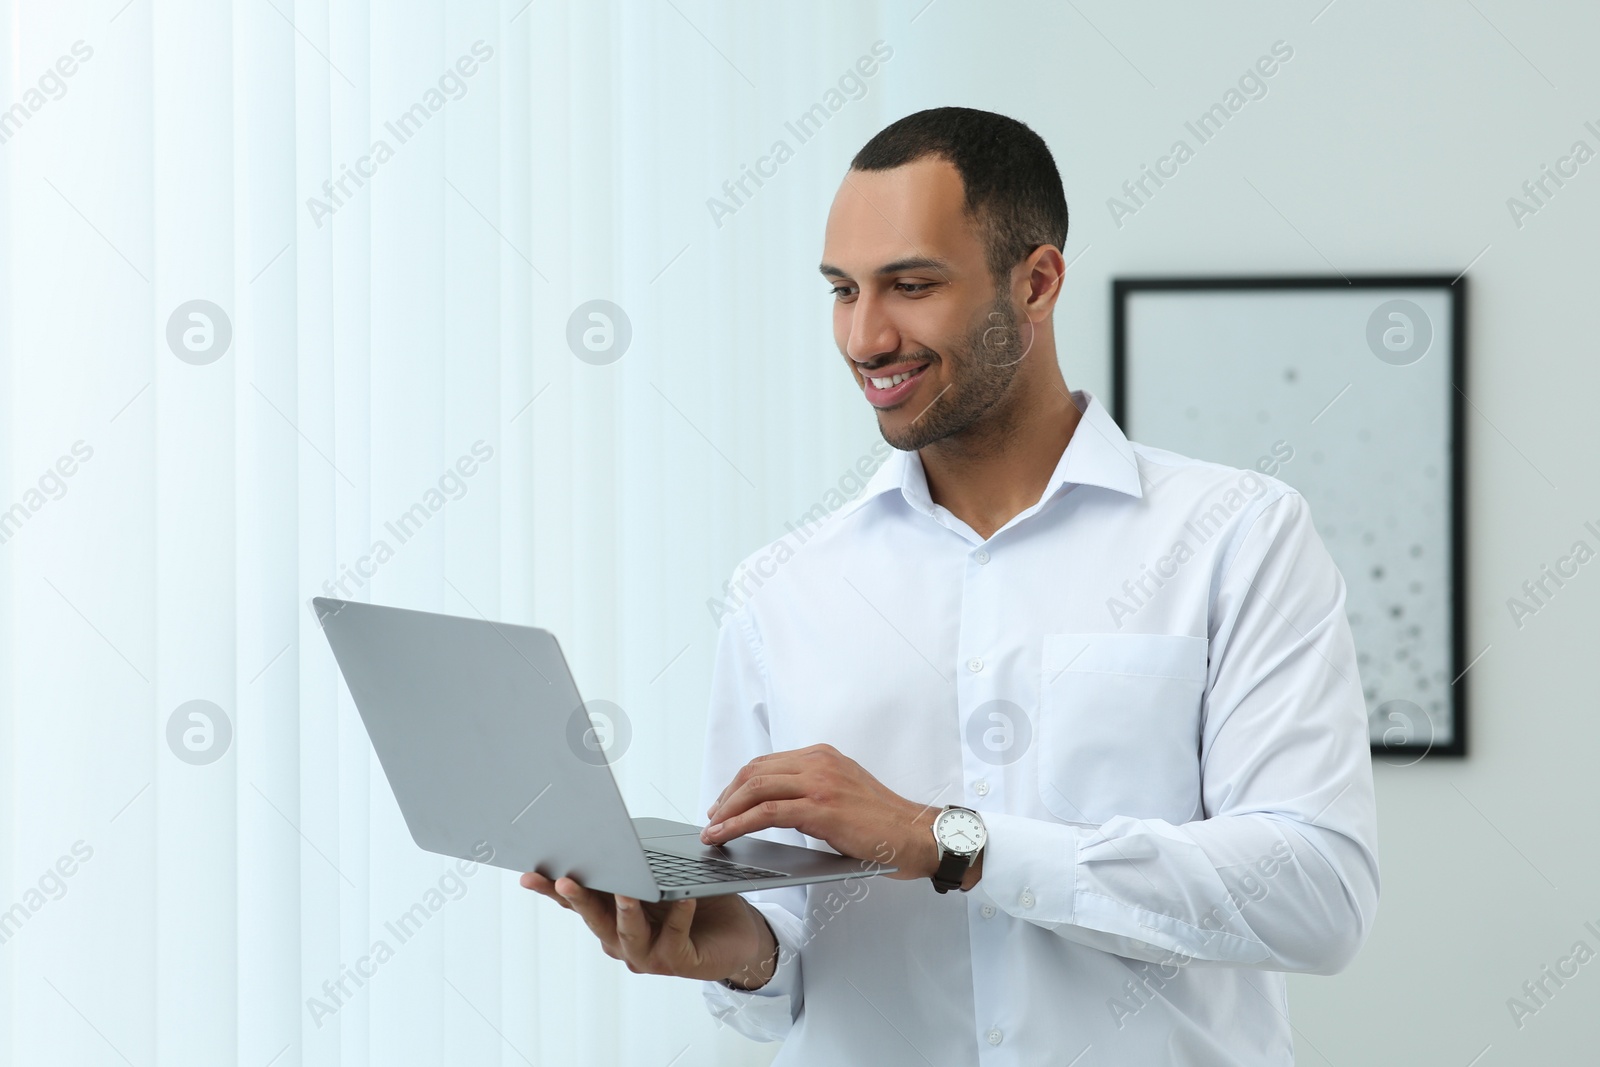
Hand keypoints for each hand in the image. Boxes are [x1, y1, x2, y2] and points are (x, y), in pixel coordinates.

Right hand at [519, 872, 779, 987]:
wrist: (738, 936)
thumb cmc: (696, 900)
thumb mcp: (662, 875)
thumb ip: (638, 862)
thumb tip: (613, 829)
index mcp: (611, 916)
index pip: (576, 901)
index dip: (551, 887)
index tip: (531, 871)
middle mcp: (621, 940)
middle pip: (594, 918)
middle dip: (578, 898)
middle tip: (564, 879)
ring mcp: (647, 955)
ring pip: (627, 933)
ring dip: (624, 911)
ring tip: (625, 891)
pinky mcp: (678, 961)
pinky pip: (674, 937)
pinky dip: (678, 916)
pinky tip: (685, 898)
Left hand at [702, 743, 947, 881]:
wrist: (915, 835)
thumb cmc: (883, 823)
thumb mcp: (844, 793)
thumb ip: (814, 791)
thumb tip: (779, 808)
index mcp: (823, 756)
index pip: (767, 763)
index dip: (739, 784)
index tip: (724, 802)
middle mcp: (819, 762)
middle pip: (755, 772)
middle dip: (726, 796)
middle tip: (713, 818)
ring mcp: (819, 782)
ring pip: (755, 788)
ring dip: (726, 811)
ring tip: (712, 830)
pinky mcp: (820, 808)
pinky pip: (766, 812)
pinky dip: (738, 823)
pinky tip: (726, 835)